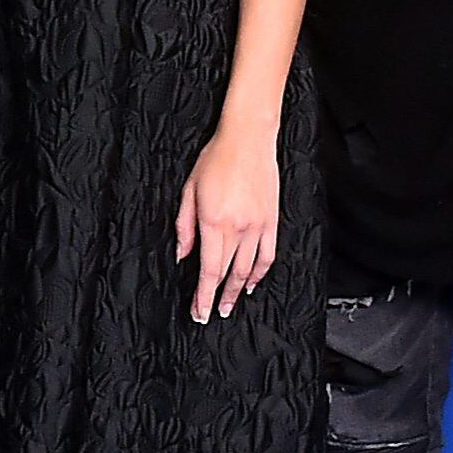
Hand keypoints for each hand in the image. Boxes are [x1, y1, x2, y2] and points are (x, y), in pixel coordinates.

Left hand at [176, 118, 279, 320]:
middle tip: (212, 314)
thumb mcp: (189, 190)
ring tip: (231, 304)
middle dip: (218, 298)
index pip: (209, 270)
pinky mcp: (271, 220)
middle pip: (228, 274)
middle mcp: (237, 227)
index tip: (199, 311)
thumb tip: (181, 255)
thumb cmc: (215, 159)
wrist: (247, 139)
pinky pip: (268, 254)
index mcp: (213, 222)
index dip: (203, 295)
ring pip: (248, 268)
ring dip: (238, 290)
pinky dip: (260, 272)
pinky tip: (252, 282)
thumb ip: (184, 227)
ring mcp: (257, 225)